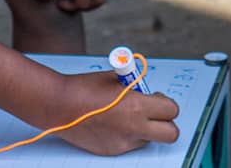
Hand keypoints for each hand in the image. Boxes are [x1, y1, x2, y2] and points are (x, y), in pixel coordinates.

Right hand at [53, 71, 179, 154]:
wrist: (59, 106)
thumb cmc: (85, 88)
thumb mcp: (116, 78)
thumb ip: (135, 86)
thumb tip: (146, 90)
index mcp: (137, 106)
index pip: (171, 109)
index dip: (165, 103)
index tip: (155, 97)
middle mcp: (134, 127)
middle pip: (171, 134)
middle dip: (166, 123)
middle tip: (154, 113)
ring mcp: (124, 142)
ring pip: (149, 140)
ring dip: (145, 129)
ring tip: (127, 116)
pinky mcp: (113, 151)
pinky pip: (130, 144)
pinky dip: (128, 135)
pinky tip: (112, 123)